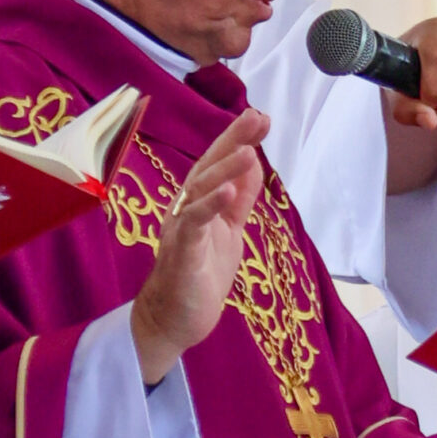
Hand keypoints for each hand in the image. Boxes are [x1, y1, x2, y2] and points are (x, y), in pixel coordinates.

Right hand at [130, 109, 268, 385]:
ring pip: (199, 190)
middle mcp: (184, 208)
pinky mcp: (181, 252)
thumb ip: (239, 199)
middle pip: (207, 167)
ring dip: (224, 169)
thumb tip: (253, 164)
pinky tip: (227, 192)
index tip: (261, 118)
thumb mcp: (229, 230)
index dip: (237, 138)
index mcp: (197, 201)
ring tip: (248, 151)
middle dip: (233, 141)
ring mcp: (180, 228)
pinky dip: (210, 205)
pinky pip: (194, 223)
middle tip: (258, 119)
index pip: (217, 163)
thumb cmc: (200, 273)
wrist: (175, 319)